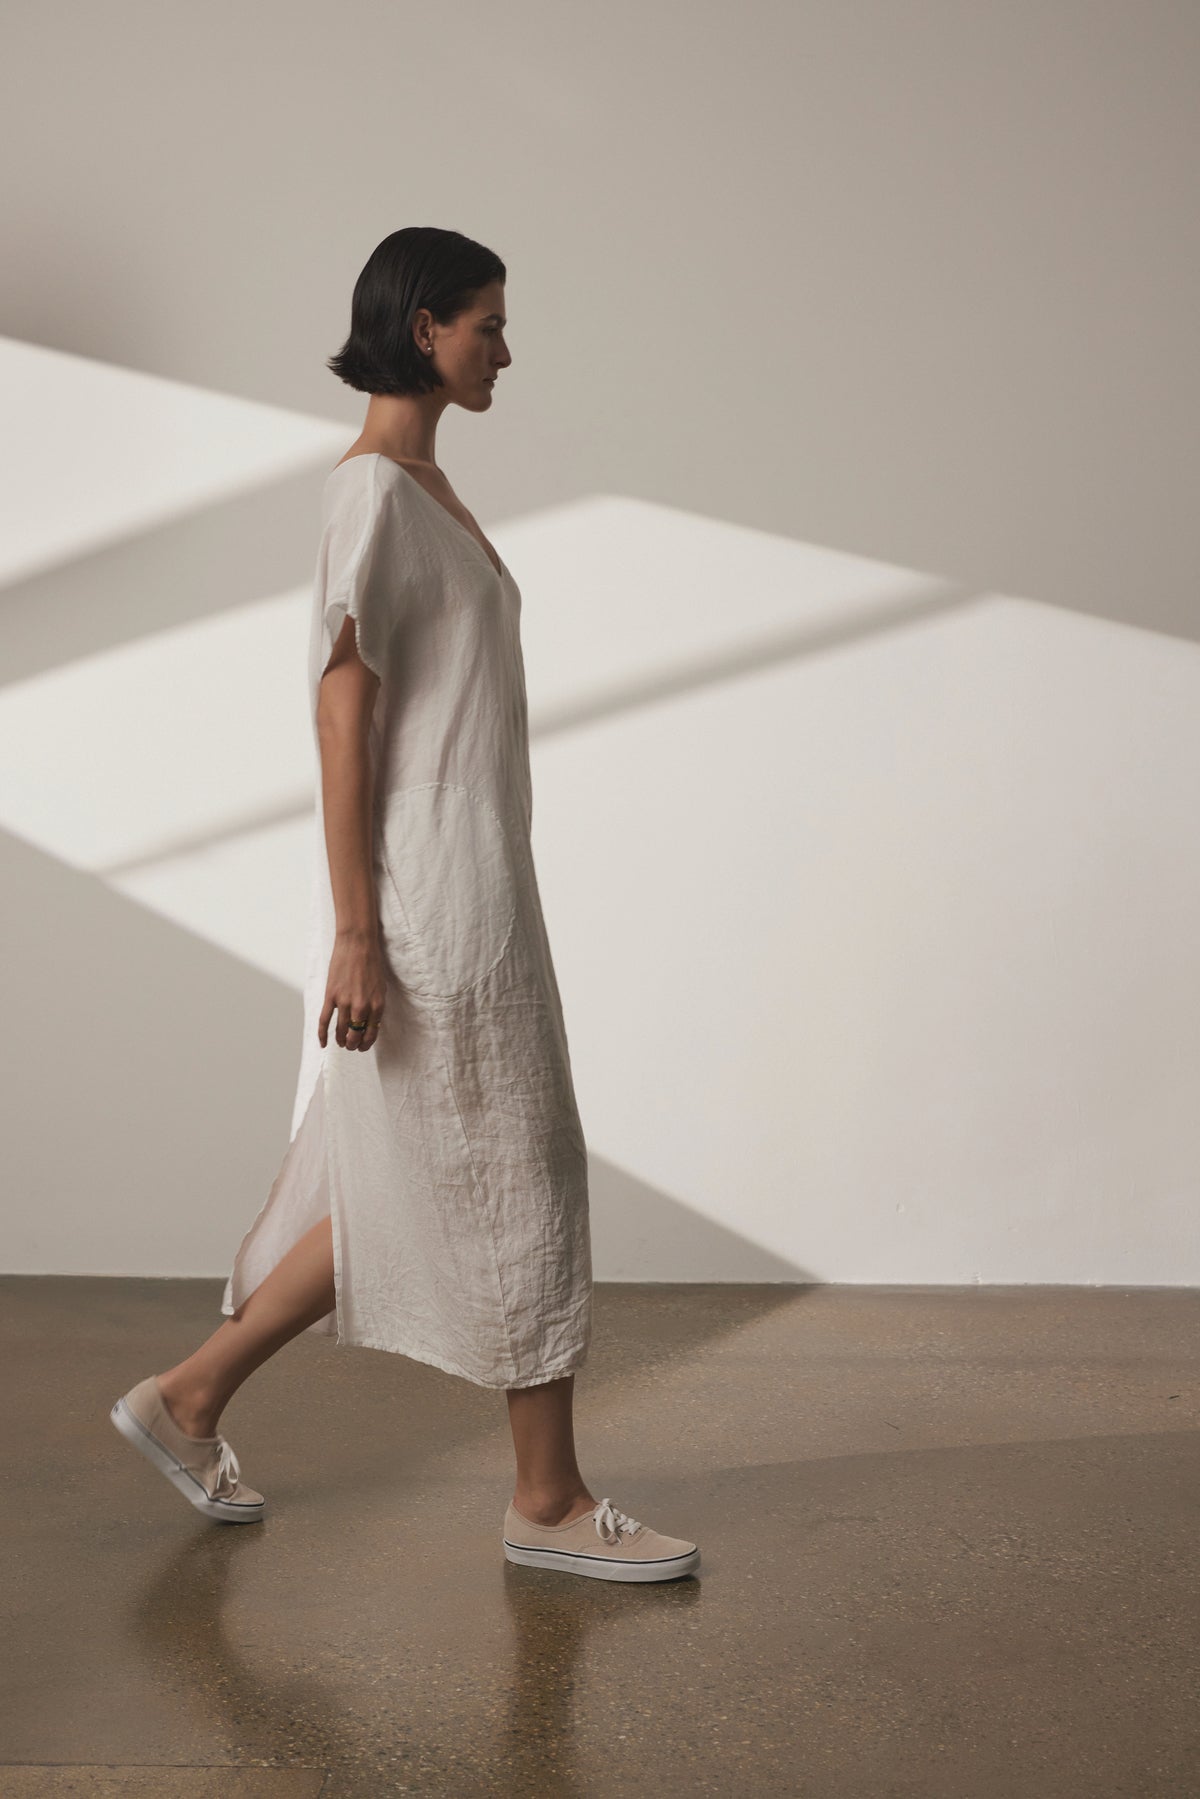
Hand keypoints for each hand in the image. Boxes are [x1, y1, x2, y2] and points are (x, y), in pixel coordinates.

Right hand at [319, 926, 387, 1051]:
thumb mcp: (381, 987)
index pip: (371, 1033)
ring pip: (341, 1030)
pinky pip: (325, 1021)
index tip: (363, 1046)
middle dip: (353, 1044)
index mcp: (377, 1005)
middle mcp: (362, 1006)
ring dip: (341, 1040)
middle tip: (351, 1046)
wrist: (357, 944)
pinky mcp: (331, 996)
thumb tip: (369, 1022)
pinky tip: (324, 1044)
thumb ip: (375, 1005)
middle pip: (355, 1035)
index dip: (366, 1043)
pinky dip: (323, 1035)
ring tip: (341, 1043)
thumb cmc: (371, 963)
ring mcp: (345, 1002)